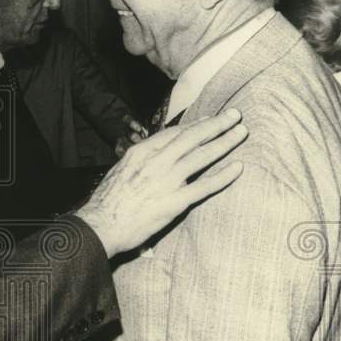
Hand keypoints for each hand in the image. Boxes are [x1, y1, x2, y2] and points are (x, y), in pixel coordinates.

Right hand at [76, 108, 246, 256]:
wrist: (99, 225)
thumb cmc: (106, 203)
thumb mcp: (120, 172)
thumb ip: (140, 164)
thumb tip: (153, 159)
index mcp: (141, 153)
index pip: (173, 133)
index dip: (195, 125)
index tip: (209, 119)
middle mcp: (156, 162)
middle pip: (192, 138)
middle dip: (216, 124)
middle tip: (234, 115)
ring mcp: (167, 181)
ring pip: (202, 155)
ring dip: (225, 142)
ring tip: (241, 132)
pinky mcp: (175, 202)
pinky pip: (205, 186)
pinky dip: (223, 176)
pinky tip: (237, 168)